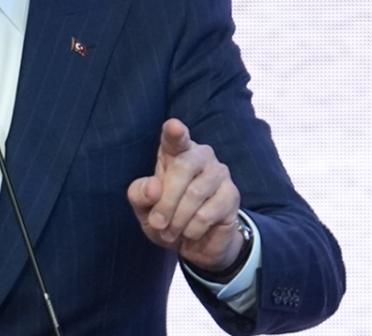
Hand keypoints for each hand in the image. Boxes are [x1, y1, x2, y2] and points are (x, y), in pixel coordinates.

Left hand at [127, 118, 242, 271]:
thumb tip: (153, 188)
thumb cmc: (166, 217)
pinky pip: (207, 214)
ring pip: (194, 193)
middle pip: (182, 168)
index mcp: (175, 151)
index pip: (175, 137)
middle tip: (157, 223)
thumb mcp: (144, 207)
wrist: (194, 244)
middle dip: (165, 201)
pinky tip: (191, 232)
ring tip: (170, 231)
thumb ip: (140, 194)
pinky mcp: (231, 195)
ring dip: (177, 220)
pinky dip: (192, 229)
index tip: (173, 127)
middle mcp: (200, 155)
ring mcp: (219, 173)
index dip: (175, 132)